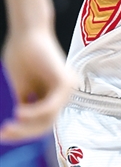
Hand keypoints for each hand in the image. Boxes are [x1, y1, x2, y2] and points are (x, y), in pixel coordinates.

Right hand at [0, 27, 73, 141]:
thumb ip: (25, 103)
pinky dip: (34, 113)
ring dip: (27, 126)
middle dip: (23, 132)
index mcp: (56, 95)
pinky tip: (18, 113)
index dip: (23, 132)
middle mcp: (66, 93)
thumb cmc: (22, 54)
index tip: (2, 136)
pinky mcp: (65, 82)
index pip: (43, 122)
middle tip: (3, 134)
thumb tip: (20, 123)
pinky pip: (50, 106)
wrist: (27, 31)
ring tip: (8, 126)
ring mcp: (68, 88)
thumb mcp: (22, 86)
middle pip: (46, 123)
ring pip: (49, 118)